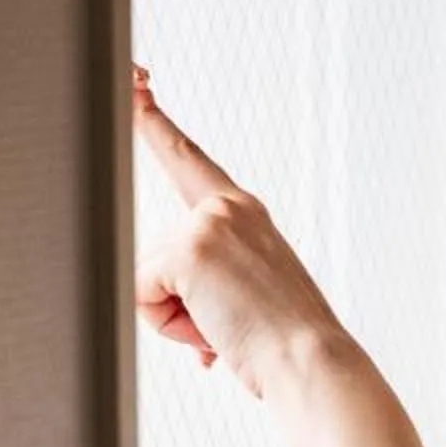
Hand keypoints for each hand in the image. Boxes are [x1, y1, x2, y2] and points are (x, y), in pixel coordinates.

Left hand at [132, 69, 353, 399]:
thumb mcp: (245, 295)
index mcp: (244, 212)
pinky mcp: (190, 249)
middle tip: (226, 320)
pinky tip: (214, 331)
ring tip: (227, 329)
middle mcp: (228, 207)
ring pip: (147, 279)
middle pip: (153, 254)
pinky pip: (142, 294)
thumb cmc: (284, 344)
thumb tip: (184, 326)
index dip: (154, 122)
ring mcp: (209, 223)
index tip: (134, 82)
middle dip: (172, 304)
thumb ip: (209, 282)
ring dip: (177, 320)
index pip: (188, 159)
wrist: (311, 364)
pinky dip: (169, 326)